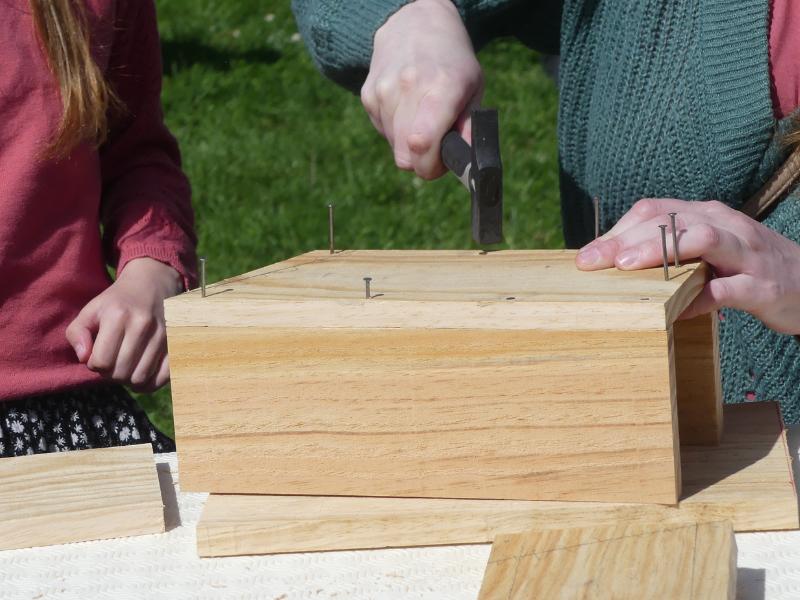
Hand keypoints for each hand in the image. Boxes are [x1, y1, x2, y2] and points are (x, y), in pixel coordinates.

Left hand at [66, 257, 183, 391]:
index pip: (101, 362)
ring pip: (140, 378)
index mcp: (118, 316)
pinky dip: (150, 383)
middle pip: (120, 373)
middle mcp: (143, 325)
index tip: (97, 356)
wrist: (153, 285)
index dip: (94, 365)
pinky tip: (142, 374)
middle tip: (112, 363)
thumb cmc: (117, 302)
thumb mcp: (91, 310)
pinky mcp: (177, 343)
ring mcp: (163, 335)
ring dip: (129, 380)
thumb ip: (76, 333)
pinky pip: (162, 377)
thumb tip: (84, 358)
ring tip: (126, 367)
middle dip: (111, 374)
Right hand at [362, 0, 482, 178]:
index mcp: (441, 87)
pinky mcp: (368, 95)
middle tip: (435, 147)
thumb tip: (465, 162)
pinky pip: (383, 132)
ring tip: (422, 117)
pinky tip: (406, 106)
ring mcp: (384, 90)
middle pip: (404, 156)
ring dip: (408, 144)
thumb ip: (469, 128)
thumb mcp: (473, 87)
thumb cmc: (452, 62)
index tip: (440, 164)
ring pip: (394, 147)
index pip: (422, 145)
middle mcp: (408, 87)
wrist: (414, 22)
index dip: (430, 167)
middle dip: (421, 161)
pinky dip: (395, 129)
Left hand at [575, 198, 799, 333]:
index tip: (586, 255)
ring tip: (626, 269)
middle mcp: (725, 226)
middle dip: (624, 240)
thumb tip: (614, 263)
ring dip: (659, 252)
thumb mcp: (708, 249)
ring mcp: (745, 254)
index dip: (617, 230)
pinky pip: (727, 289)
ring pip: (700, 239)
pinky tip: (672, 311)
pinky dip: (698, 298)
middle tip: (591, 262)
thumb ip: (670, 249)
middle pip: (669, 221)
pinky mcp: (762, 287)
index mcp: (706, 215)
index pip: (655, 211)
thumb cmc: (747, 268)